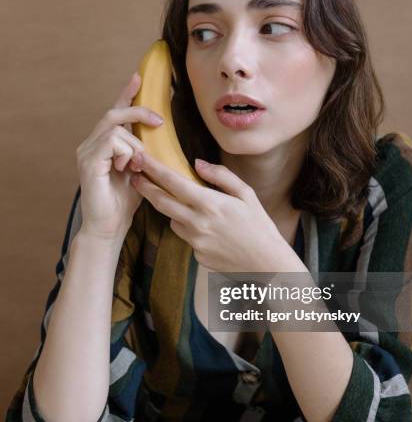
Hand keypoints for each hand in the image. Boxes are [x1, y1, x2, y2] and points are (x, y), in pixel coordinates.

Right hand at [76, 72, 164, 241]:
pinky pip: (112, 142)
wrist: (109, 227)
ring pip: (116, 129)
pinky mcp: (88, 162)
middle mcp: (91, 145)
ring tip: (138, 166)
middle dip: (138, 111)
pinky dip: (126, 153)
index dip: (126, 95)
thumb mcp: (140, 171)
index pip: (115, 114)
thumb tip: (158, 134)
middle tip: (160, 122)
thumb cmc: (124, 203)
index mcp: (103, 145)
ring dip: (135, 145)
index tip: (139, 77)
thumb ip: (144, 152)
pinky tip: (128, 168)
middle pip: (114, 114)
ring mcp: (87, 152)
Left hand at [129, 154, 288, 272]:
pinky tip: (211, 231)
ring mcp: (195, 242)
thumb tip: (197, 164)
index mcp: (210, 204)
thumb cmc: (260, 226)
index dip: (154, 169)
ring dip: (173, 210)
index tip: (141, 158)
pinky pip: (186, 237)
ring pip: (173, 220)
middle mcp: (198, 223)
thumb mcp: (247, 194)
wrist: (267, 263)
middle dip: (145, 187)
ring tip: (190, 206)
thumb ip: (221, 176)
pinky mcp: (196, 256)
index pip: (173, 183)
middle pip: (161, 202)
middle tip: (135, 176)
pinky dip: (191, 229)